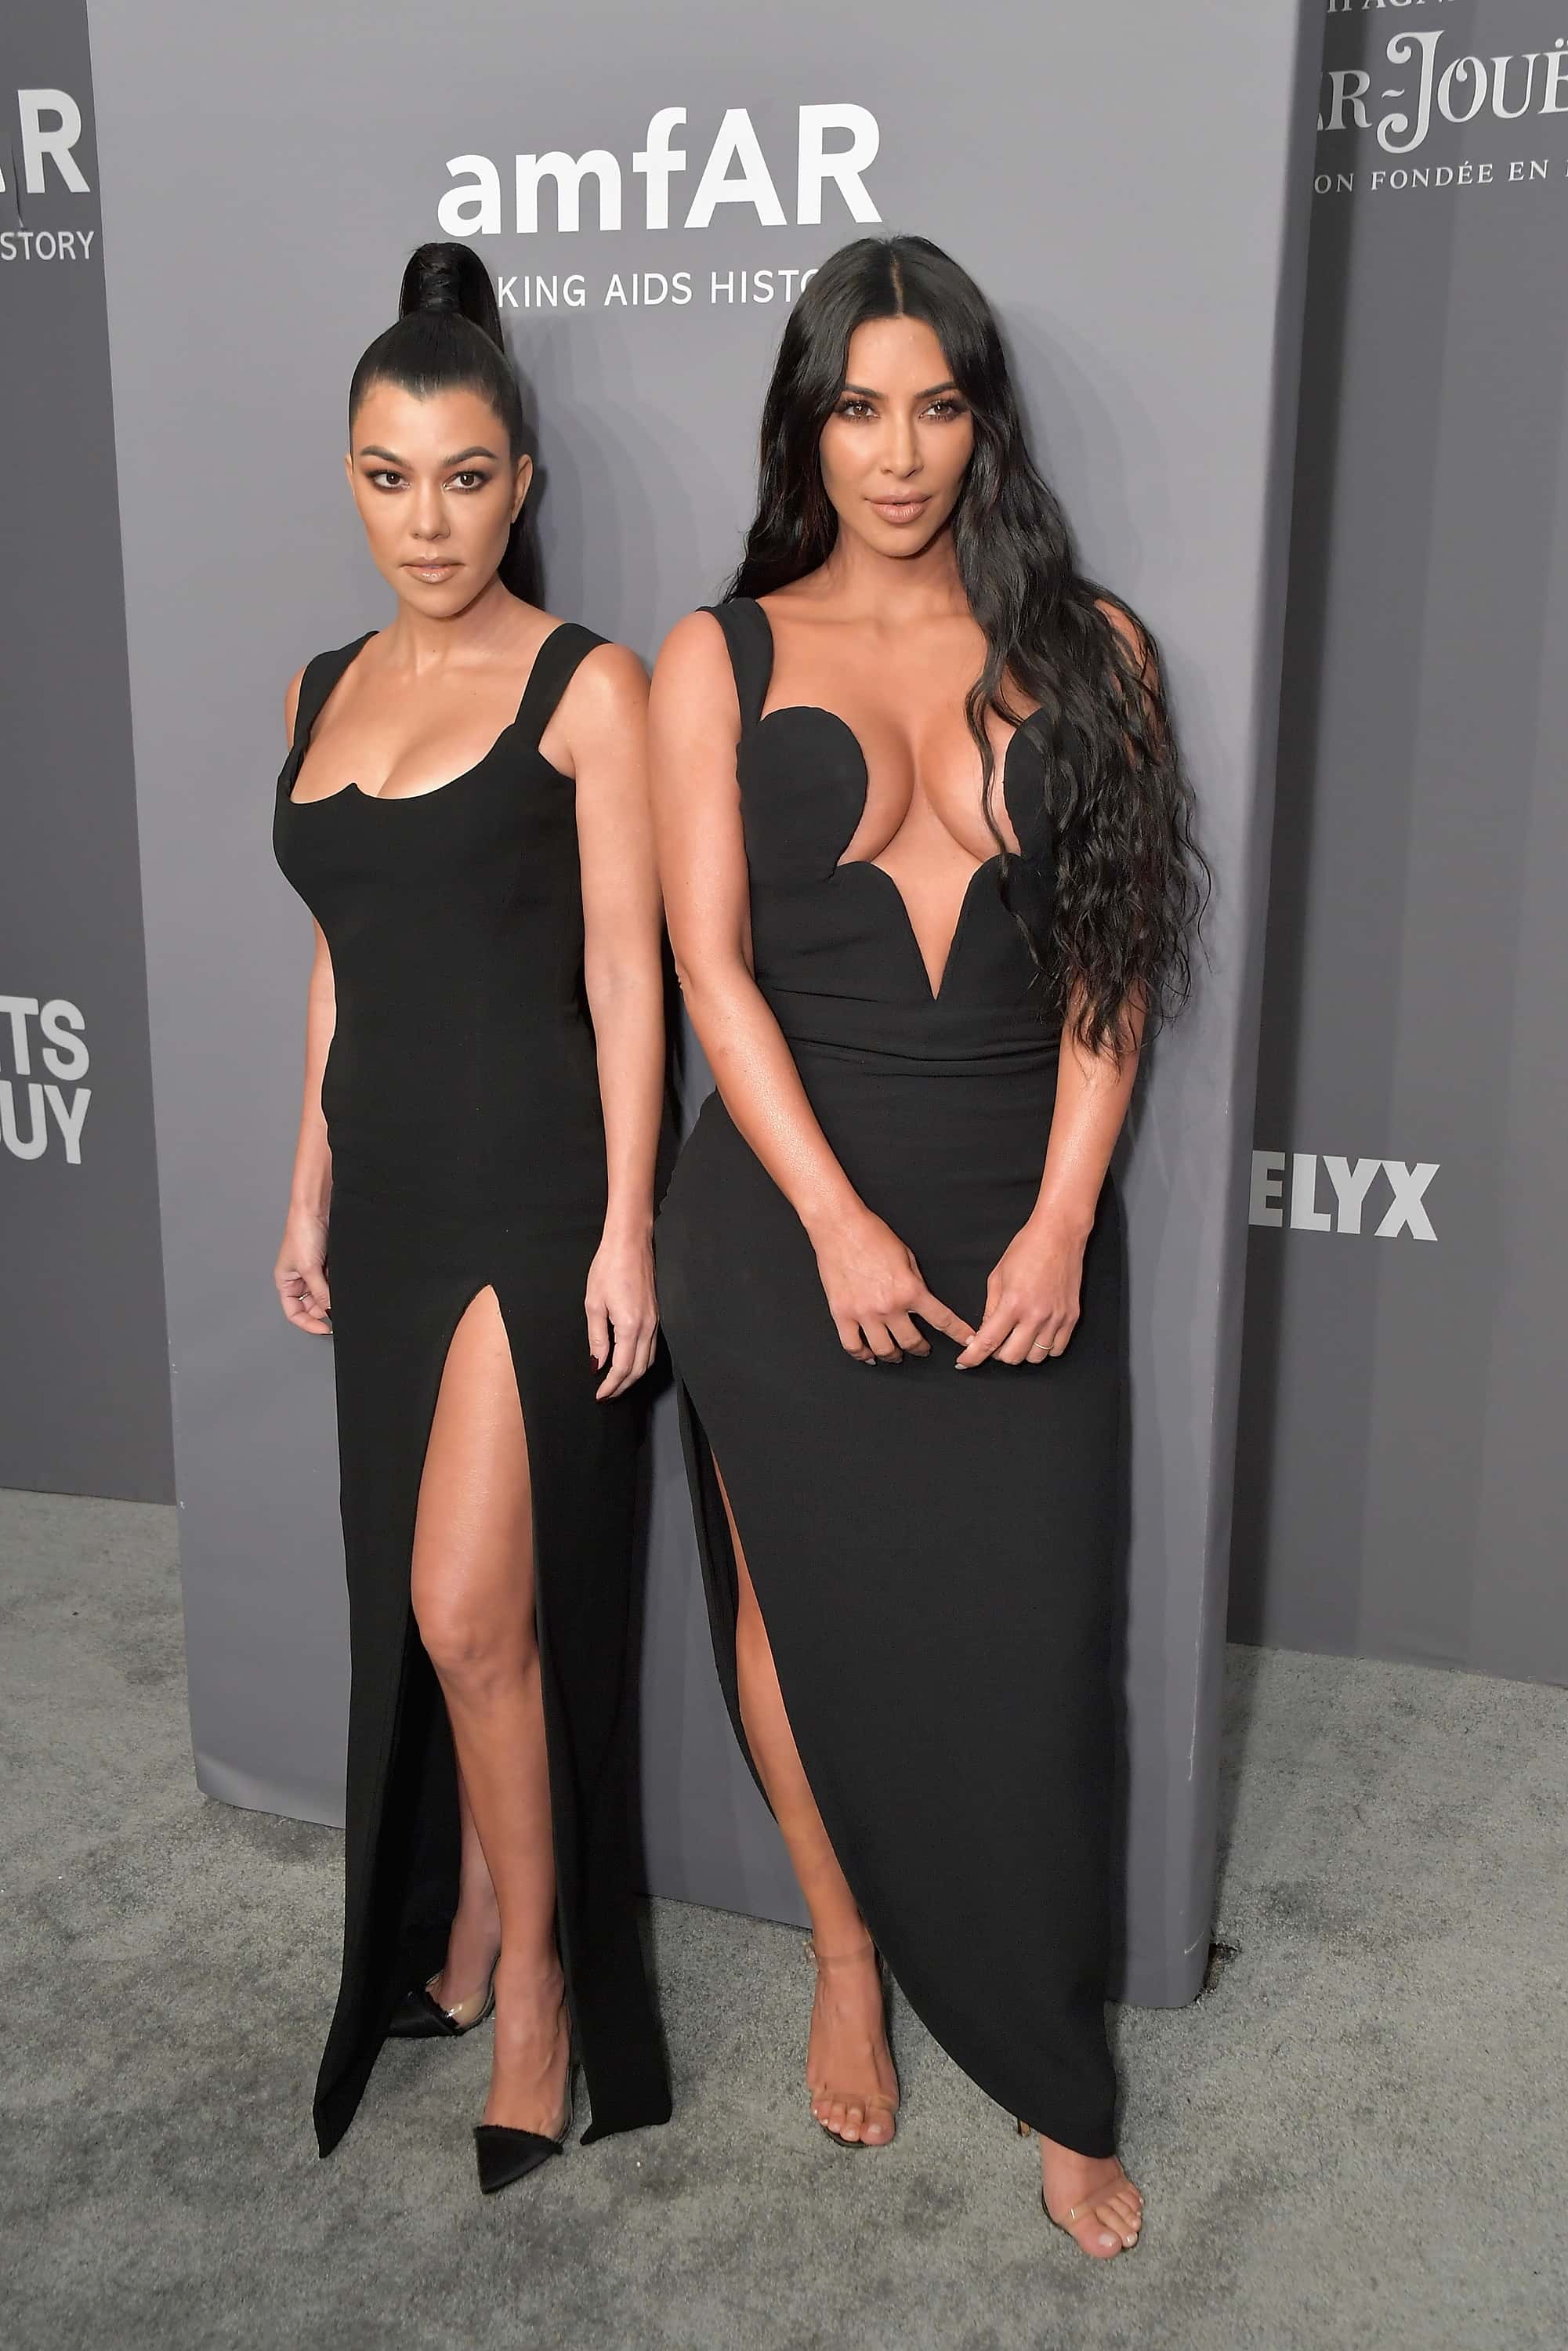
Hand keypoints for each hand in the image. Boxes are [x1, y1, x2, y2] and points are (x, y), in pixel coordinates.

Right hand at [275, 1206, 330, 1334]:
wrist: (317, 1208)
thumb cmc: (302, 1231)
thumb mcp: (309, 1269)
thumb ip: (320, 1293)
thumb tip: (330, 1312)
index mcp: (285, 1281)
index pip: (294, 1313)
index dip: (308, 1323)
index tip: (325, 1328)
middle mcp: (299, 1278)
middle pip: (312, 1306)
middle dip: (323, 1308)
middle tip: (336, 1308)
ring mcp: (314, 1271)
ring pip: (325, 1294)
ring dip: (332, 1296)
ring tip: (340, 1292)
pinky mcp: (327, 1264)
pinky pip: (334, 1282)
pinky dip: (339, 1285)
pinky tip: (344, 1282)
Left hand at [586, 1227, 657, 1398]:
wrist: (630, 1243)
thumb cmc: (608, 1268)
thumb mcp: (594, 1303)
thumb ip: (597, 1338)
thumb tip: (597, 1364)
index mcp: (630, 1326)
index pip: (622, 1367)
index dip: (611, 1385)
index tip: (600, 1395)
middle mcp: (647, 1327)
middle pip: (639, 1369)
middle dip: (623, 1386)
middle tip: (607, 1395)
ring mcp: (656, 1321)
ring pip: (648, 1360)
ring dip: (633, 1376)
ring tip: (617, 1383)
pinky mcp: (657, 1315)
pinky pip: (652, 1347)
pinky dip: (640, 1361)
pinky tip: (628, 1362)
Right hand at [810, 1203, 974, 1363]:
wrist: (840, 1227)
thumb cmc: (873, 1235)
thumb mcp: (907, 1256)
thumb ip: (916, 1282)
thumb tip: (920, 1301)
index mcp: (910, 1290)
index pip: (942, 1320)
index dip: (958, 1334)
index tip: (967, 1343)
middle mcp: (889, 1306)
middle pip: (911, 1342)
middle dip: (921, 1349)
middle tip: (923, 1349)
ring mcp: (864, 1313)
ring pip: (884, 1350)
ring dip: (894, 1356)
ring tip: (896, 1354)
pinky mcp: (841, 1314)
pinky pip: (853, 1345)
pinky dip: (862, 1355)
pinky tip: (869, 1355)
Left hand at [954, 1214, 1086, 1368]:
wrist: (1059, 1234)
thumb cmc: (1027, 1249)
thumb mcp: (997, 1277)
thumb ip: (990, 1309)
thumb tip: (984, 1334)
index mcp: (1013, 1303)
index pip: (989, 1341)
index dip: (973, 1357)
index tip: (964, 1362)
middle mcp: (1036, 1314)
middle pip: (1012, 1357)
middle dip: (998, 1353)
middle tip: (996, 1340)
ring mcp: (1056, 1318)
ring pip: (1036, 1358)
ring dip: (1022, 1352)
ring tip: (1018, 1336)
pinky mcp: (1072, 1318)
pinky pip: (1057, 1350)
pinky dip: (1044, 1348)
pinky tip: (1037, 1335)